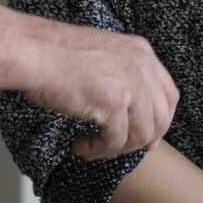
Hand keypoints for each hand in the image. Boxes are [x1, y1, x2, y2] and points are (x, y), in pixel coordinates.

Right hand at [24, 27, 178, 158]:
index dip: (161, 122)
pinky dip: (98, 150)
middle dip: (141, 141)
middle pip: (160, 118)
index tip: (149, 140)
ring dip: (116, 149)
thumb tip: (128, 108)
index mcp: (142, 52)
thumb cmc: (55, 54)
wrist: (34, 52)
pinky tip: (81, 146)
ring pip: (140, 134)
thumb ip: (122, 74)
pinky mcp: (114, 102)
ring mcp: (131, 83)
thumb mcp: (103, 54)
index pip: (168, 95)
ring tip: (92, 148)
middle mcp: (142, 66)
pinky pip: (116, 141)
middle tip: (117, 150)